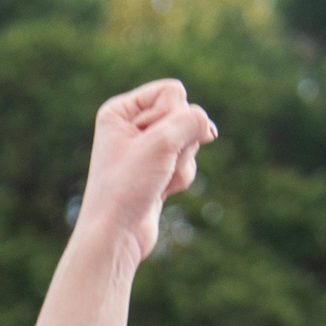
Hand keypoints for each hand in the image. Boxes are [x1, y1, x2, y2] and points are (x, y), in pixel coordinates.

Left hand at [78, 78, 217, 262]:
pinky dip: (180, 177)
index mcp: (119, 110)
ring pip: (189, 140)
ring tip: (156, 180)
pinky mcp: (155, 170)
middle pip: (184, 114)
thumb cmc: (127, 187)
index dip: (172, 116)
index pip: (172, 91)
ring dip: (181, 162)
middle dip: (180, 142)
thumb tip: (209, 129)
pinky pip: (186, 162)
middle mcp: (129, 126)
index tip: (150, 143)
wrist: (115, 235)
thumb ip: (195, 120)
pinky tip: (160, 193)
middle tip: (154, 164)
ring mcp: (144, 149)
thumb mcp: (163, 142)